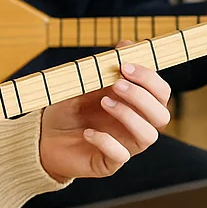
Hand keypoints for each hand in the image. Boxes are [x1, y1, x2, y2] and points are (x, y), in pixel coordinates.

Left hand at [38, 61, 171, 183]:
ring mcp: (125, 145)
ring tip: (103, 102)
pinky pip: (120, 156)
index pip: (160, 92)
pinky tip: (88, 132)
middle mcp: (137, 125)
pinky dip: (106, 141)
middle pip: (162, 115)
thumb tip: (126, 44)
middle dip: (142, 96)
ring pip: (149, 136)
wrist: (44, 136)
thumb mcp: (85, 82)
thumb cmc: (70, 107)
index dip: (149, 78)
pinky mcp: (109, 163)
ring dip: (128, 115)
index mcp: (137, 104)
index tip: (125, 65)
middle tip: (117, 83)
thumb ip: (106, 66)